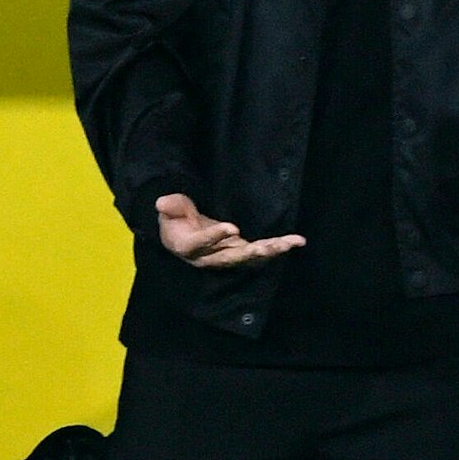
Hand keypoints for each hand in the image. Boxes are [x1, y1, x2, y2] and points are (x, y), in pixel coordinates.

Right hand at [155, 193, 305, 268]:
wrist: (181, 234)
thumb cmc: (175, 219)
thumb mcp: (170, 209)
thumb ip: (170, 206)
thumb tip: (162, 202)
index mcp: (188, 246)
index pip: (201, 243)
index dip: (215, 236)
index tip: (232, 228)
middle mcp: (209, 256)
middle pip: (231, 257)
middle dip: (252, 252)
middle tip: (270, 246)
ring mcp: (226, 255)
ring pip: (249, 256)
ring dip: (270, 250)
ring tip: (290, 243)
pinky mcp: (239, 251)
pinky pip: (259, 251)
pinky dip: (277, 247)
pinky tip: (296, 242)